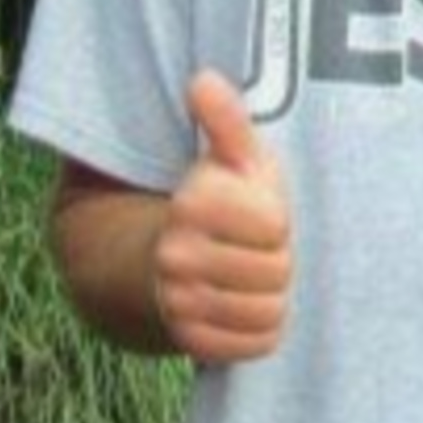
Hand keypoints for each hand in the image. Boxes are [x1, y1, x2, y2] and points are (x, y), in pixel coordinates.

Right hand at [154, 71, 292, 363]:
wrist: (145, 263)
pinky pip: (255, 343)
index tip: (253, 213)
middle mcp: (179, 256)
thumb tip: (203, 79)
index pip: (274, 224)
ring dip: (269, 294)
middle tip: (252, 248)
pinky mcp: (190, 342)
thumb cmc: (204, 205)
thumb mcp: (220, 159)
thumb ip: (224, 121)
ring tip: (249, 275)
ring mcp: (181, 303)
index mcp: (191, 205)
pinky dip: (258, 328)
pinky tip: (243, 304)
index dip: (273, 218)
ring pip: (268, 309)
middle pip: (277, 270)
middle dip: (274, 258)